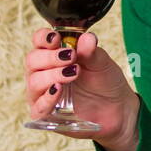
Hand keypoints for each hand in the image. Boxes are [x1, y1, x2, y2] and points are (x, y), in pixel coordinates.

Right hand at [24, 28, 139, 149]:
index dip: (43, 38)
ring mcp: (43, 92)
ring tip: (73, 73)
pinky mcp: (46, 112)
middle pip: (32, 60)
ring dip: (52, 75)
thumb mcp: (102, 64)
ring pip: (34, 81)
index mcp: (55, 54)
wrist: (117, 107)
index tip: (55, 38)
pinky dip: (47, 98)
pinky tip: (58, 90)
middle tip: (71, 57)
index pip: (39, 42)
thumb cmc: (106, 81)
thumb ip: (92, 52)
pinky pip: (38, 107)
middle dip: (50, 57)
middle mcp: (44, 72)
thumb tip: (87, 37)